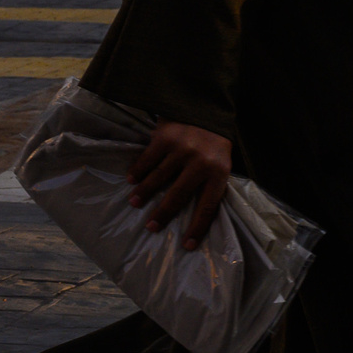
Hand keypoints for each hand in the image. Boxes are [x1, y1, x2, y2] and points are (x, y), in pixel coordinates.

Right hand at [128, 122, 234, 249]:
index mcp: (219, 173)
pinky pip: (148, 159)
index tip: (187, 245)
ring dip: (144, 192)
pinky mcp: (166, 137)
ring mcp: (182, 149)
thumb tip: (193, 215)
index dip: (197, 228)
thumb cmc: (213, 142)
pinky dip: (138, 170)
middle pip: (178, 196)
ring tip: (134, 202)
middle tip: (151, 227)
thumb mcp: (220, 163)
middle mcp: (201, 163)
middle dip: (163, 214)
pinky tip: (132, 179)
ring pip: (159, 178)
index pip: (208, 207)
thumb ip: (210, 184)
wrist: (205, 106)